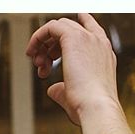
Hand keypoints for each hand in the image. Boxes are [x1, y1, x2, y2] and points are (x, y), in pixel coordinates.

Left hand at [26, 14, 130, 133]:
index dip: (79, 24)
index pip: (92, 30)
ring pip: (60, 26)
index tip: (64, 30)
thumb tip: (52, 90)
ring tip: (38, 65)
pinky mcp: (74, 38)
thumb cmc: (89, 108)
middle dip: (52, 45)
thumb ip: (62, 90)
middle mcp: (98, 43)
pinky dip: (38, 37)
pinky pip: (51, 27)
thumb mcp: (75, 97)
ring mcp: (88, 38)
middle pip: (71, 29)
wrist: (97, 108)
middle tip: (42, 64)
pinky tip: (31, 52)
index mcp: (103, 55)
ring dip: (43, 44)